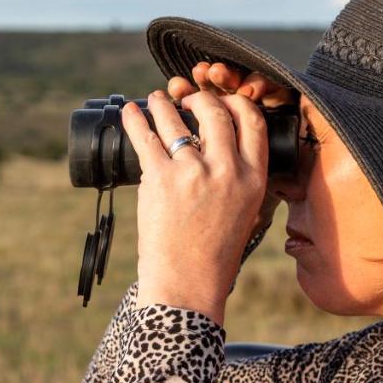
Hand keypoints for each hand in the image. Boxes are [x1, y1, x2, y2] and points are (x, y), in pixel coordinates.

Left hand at [122, 80, 270, 326]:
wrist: (187, 284)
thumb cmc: (213, 254)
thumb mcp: (245, 213)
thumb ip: (240, 178)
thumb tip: (221, 147)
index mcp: (253, 178)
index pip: (252, 121)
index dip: (235, 103)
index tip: (220, 101)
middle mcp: (225, 169)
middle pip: (214, 112)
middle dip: (198, 99)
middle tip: (186, 98)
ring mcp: (191, 172)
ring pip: (175, 119)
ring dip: (163, 104)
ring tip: (156, 100)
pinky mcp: (159, 179)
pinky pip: (144, 137)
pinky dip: (135, 120)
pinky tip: (130, 112)